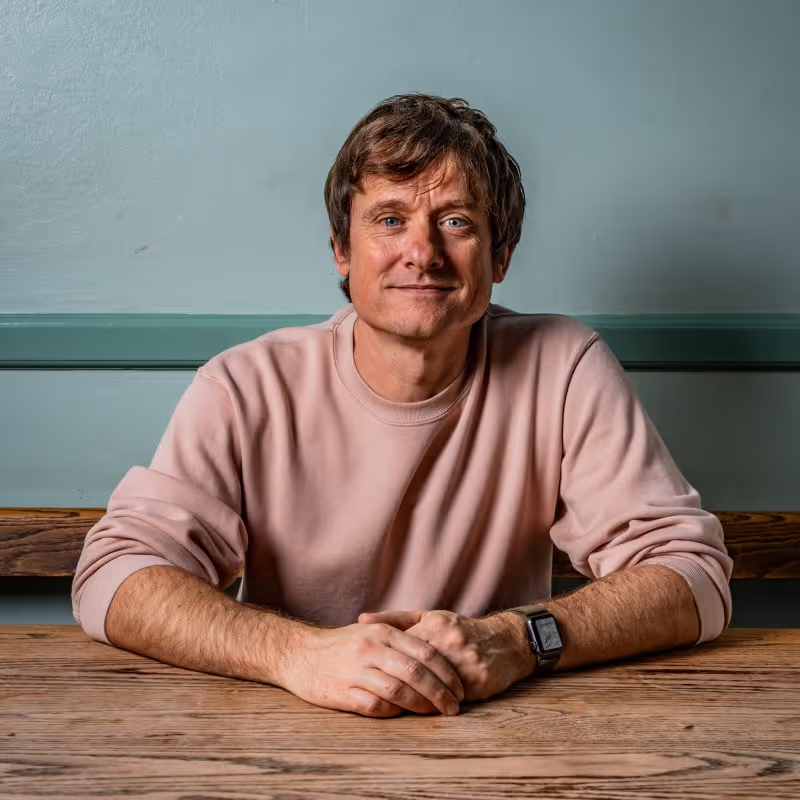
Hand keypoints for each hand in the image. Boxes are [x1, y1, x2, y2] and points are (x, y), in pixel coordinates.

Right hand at [278, 622, 464, 718]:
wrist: (298, 654)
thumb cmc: (340, 644)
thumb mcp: (370, 630)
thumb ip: (400, 635)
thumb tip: (435, 648)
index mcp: (383, 633)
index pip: (424, 651)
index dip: (446, 671)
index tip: (460, 686)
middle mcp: (372, 649)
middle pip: (416, 672)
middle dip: (441, 691)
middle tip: (455, 705)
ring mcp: (357, 671)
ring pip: (399, 691)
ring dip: (422, 705)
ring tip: (436, 713)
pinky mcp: (344, 692)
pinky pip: (376, 706)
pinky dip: (394, 713)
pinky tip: (404, 715)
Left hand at [358, 610, 534, 701]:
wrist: (505, 641)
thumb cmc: (460, 630)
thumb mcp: (429, 617)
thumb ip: (395, 619)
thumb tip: (361, 619)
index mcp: (434, 625)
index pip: (400, 646)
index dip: (385, 663)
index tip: (370, 674)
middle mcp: (449, 641)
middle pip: (414, 668)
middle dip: (396, 684)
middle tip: (376, 696)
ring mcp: (465, 660)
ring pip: (431, 686)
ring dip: (415, 699)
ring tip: (396, 707)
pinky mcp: (479, 679)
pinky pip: (451, 697)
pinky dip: (435, 705)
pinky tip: (424, 711)